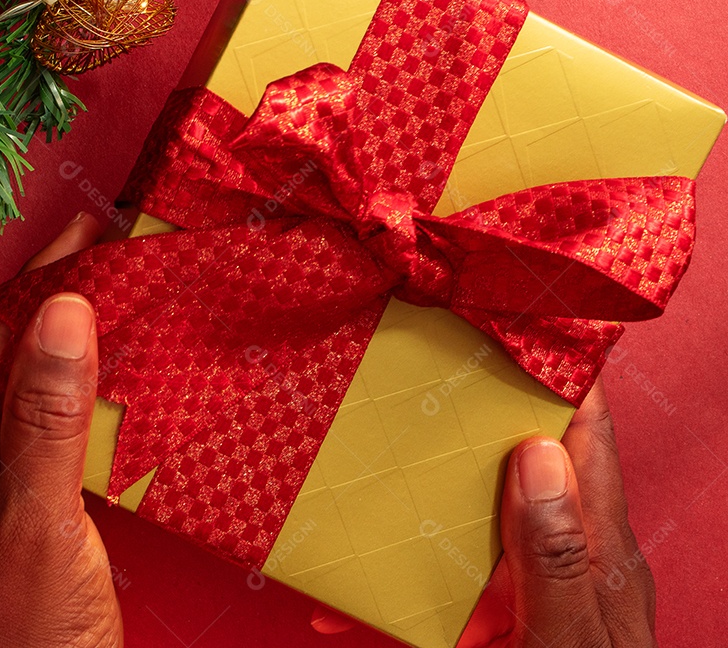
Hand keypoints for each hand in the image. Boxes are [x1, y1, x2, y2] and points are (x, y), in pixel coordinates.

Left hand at [0, 212, 123, 647]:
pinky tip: (115, 366)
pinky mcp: (18, 501)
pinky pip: (46, 425)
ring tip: (122, 289)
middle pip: (5, 361)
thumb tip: (64, 307)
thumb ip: (48, 414)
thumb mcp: (41, 517)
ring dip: (73, 342)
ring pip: (29, 390)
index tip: (91, 232)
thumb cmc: (33, 634)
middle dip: (57, 304)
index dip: (40, 283)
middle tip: (115, 248)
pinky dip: (81, 390)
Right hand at [312, 381, 657, 645]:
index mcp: (594, 543)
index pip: (582, 431)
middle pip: (510, 461)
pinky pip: (434, 591)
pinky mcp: (488, 623)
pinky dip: (387, 590)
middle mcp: (559, 552)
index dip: (555, 369)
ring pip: (462, 521)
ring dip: (406, 504)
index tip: (501, 317)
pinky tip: (338, 599)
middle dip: (457, 421)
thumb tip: (534, 451)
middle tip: (398, 377)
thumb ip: (556, 557)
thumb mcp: (567, 640)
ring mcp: (521, 588)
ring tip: (346, 472)